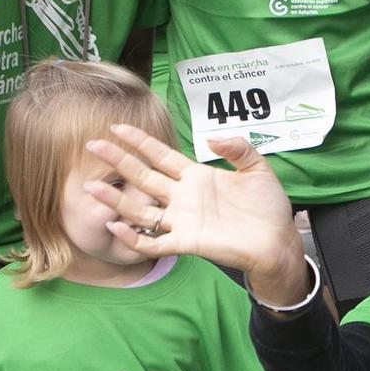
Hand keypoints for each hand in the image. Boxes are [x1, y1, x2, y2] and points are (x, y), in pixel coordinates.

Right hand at [84, 126, 306, 301]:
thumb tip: (211, 138)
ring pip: (141, 209)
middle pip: (143, 176)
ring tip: (91, 187)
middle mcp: (183, 196)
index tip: (118, 127)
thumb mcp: (258, 168)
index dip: (140, 142)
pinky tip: (115, 226)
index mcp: (196, 176)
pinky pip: (154, 241)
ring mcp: (183, 220)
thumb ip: (238, 148)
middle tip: (93, 146)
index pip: (161, 155)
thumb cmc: (268, 206)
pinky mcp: (187, 243)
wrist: (278, 240)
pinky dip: (134, 237)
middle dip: (119, 161)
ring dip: (116, 199)